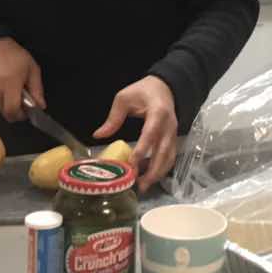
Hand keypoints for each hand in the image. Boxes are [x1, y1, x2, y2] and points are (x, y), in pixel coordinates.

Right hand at [0, 37, 44, 122]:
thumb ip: (37, 90)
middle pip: (7, 114)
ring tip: (13, 90)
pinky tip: (5, 89)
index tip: (28, 110)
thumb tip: (40, 105)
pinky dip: (1, 101)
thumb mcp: (32, 69)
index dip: (22, 115)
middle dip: (17, 111)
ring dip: (9, 106)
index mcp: (9, 83)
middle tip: (23, 100)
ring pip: (1, 111)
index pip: (13, 110)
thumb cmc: (14, 56)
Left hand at [94, 76, 176, 193]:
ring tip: (144, 186)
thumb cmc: (142, 91)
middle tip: (139, 185)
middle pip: (164, 151)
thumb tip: (98, 135)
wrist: (164, 87)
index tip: (131, 165)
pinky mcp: (173, 139)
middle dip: (153, 170)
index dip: (142, 150)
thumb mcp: (124, 98)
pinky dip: (161, 169)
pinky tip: (150, 177)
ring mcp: (173, 133)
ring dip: (158, 173)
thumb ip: (113, 118)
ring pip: (169, 157)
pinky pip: (170, 157)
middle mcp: (169, 125)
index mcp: (157, 112)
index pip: (150, 134)